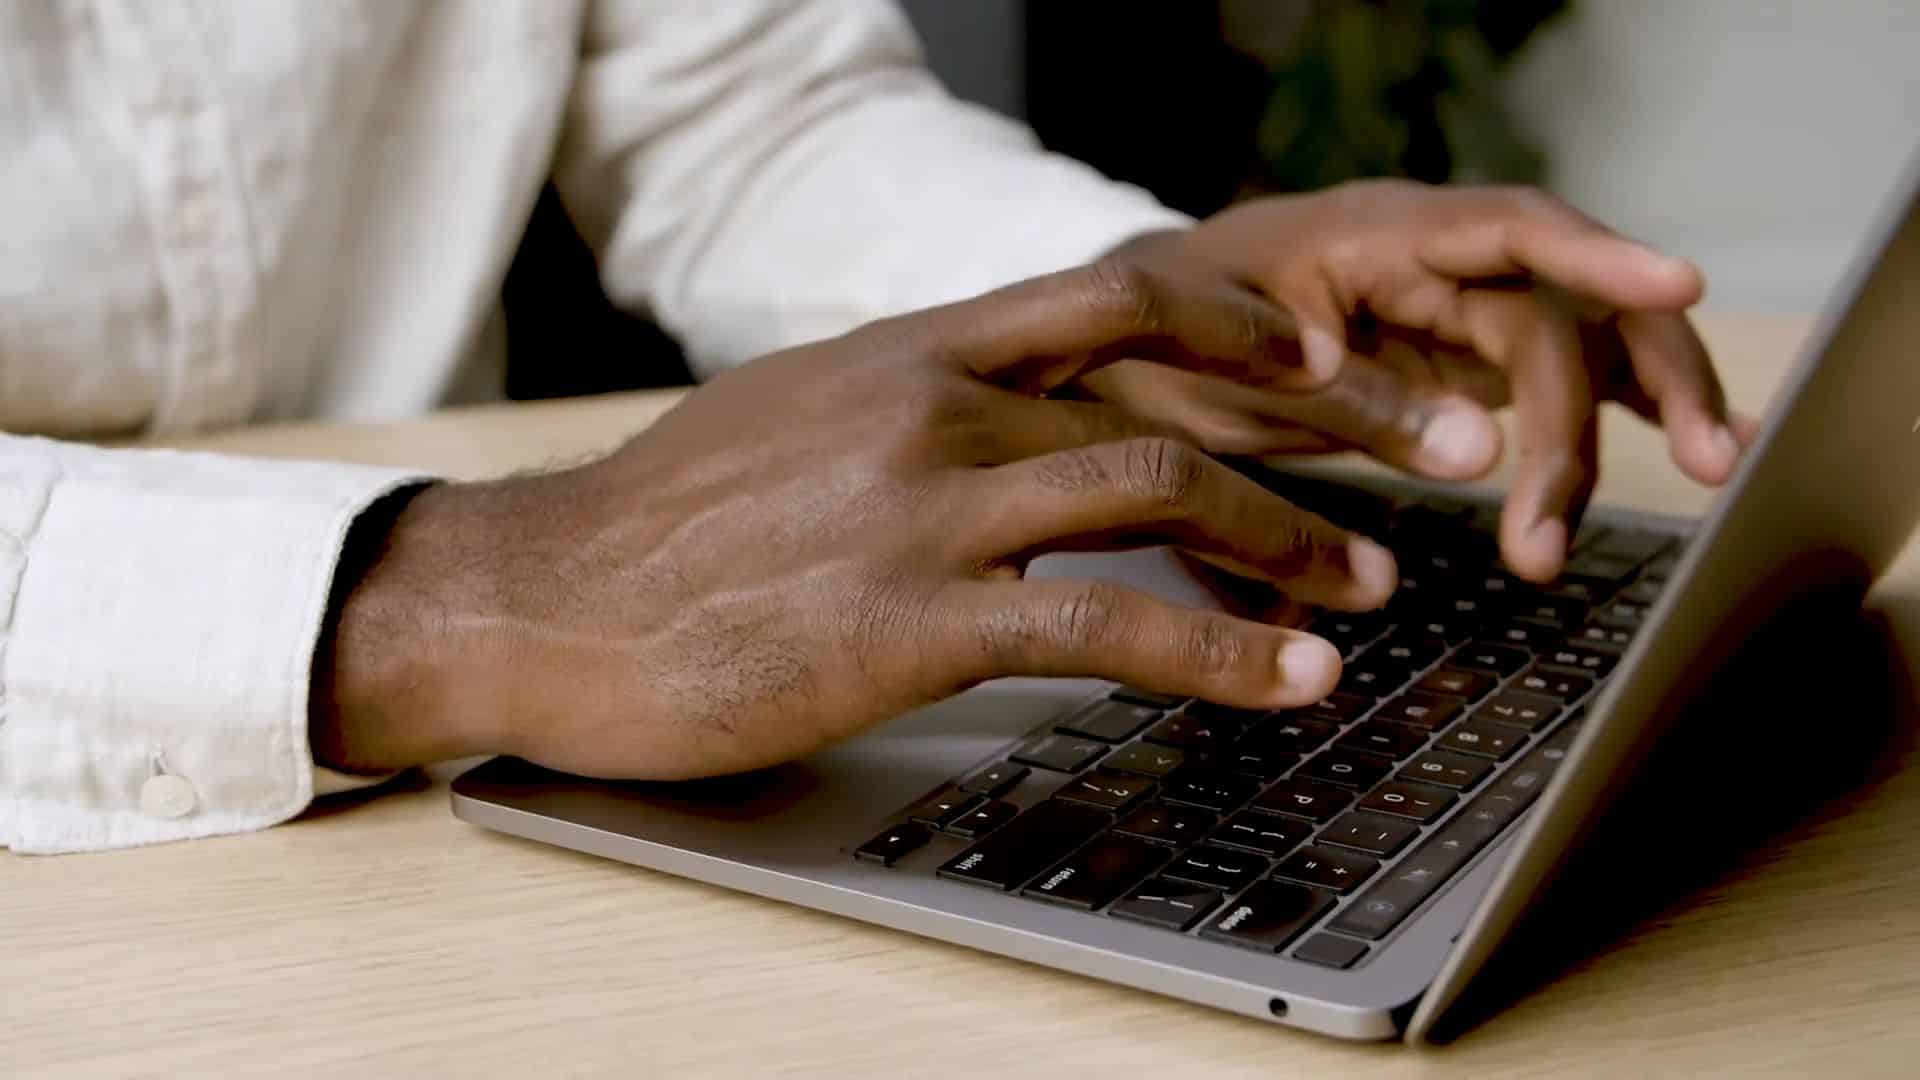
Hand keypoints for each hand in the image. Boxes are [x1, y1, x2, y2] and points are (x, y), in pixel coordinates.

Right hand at [310, 264, 1398, 778]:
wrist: (541, 596)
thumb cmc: (666, 524)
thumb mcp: (800, 419)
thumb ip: (917, 402)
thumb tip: (1007, 412)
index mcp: (916, 346)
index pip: (1120, 296)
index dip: (1248, 320)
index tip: (1339, 359)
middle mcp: (936, 399)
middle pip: (1176, 382)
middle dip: (1333, 418)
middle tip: (1441, 448)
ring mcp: (925, 502)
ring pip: (1157, 489)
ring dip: (1291, 540)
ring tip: (1377, 587)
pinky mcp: (908, 616)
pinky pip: (1103, 621)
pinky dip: (1218, 649)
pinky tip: (1290, 680)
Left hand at [1081, 180, 1755, 580]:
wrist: (1129, 349)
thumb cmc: (1171, 339)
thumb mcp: (1236, 371)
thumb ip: (1353, 401)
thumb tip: (1483, 450)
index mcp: (1380, 235)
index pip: (1512, 231)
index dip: (1599, 257)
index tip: (1680, 286)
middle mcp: (1440, 263)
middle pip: (1571, 303)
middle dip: (1639, 381)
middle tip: (1699, 467)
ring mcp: (1460, 312)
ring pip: (1588, 339)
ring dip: (1654, 401)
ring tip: (1720, 471)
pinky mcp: (1463, 365)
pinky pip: (1562, 380)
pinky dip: (1621, 416)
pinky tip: (1698, 451)